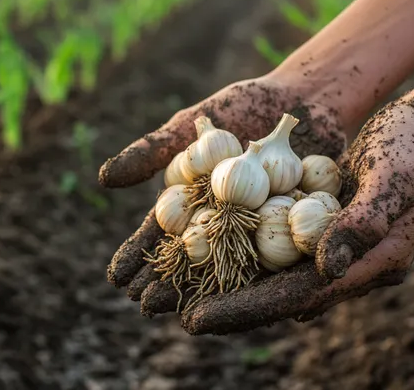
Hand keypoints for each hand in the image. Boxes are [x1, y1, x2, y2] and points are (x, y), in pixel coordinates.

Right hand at [101, 75, 346, 303]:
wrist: (309, 97)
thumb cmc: (246, 105)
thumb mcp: (193, 125)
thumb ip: (152, 151)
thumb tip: (104, 179)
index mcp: (196, 198)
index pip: (161, 231)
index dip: (140, 254)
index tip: (116, 278)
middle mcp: (225, 220)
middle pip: (191, 255)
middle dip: (167, 281)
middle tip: (145, 305)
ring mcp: (261, 229)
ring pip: (230, 266)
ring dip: (206, 291)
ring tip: (185, 316)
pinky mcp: (298, 232)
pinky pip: (278, 259)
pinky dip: (261, 280)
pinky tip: (244, 302)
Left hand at [180, 98, 413, 334]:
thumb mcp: (396, 179)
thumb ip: (366, 221)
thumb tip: (328, 268)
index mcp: (368, 265)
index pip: (298, 296)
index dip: (246, 310)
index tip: (198, 319)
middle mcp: (340, 262)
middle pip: (270, 291)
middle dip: (217, 302)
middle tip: (162, 310)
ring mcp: (323, 241)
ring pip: (261, 267)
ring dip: (212, 275)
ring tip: (161, 286)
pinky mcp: (309, 217)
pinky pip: (263, 235)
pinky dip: (226, 239)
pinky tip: (188, 238)